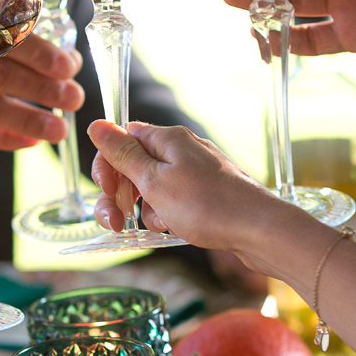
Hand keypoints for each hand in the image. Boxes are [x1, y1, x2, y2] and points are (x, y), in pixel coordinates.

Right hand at [0, 35, 83, 149]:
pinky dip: (4, 138)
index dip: (39, 53)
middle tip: (73, 98)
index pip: (5, 37)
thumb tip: (68, 61)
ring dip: (28, 118)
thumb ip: (13, 40)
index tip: (68, 67)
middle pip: (0, 74)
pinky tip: (31, 142)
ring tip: (58, 129)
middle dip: (41, 88)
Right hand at [89, 119, 283, 266]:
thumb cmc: (207, 205)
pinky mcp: (204, 193)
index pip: (122, 140)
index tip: (108, 191)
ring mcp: (194, 172)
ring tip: (160, 226)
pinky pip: (172, 200)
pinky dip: (167, 215)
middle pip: (133, 166)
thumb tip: (97, 125)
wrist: (259, 230)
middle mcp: (181, 150)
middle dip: (120, 195)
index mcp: (167, 139)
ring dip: (145, 209)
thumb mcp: (154, 180)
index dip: (107, 167)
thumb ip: (123, 154)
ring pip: (151, 188)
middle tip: (117, 222)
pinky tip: (176, 228)